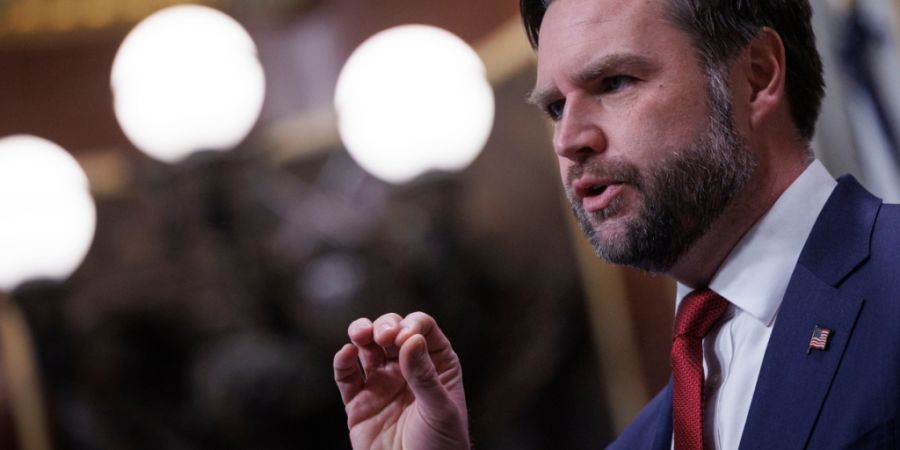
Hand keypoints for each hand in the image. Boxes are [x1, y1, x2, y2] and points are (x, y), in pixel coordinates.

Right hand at [334, 312, 469, 449]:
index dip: (412, 325)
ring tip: (360, 334)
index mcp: (436, 366)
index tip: (404, 338)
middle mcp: (407, 369)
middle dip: (385, 325)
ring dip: (361, 332)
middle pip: (392, 331)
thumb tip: (410, 338)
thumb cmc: (441, 448)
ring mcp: (381, 384)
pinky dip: (342, 361)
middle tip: (383, 336)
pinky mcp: (359, 403)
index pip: (423, 329)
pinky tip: (345, 354)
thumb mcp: (440, 411)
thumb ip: (424, 376)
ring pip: (366, 347)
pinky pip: (346, 375)